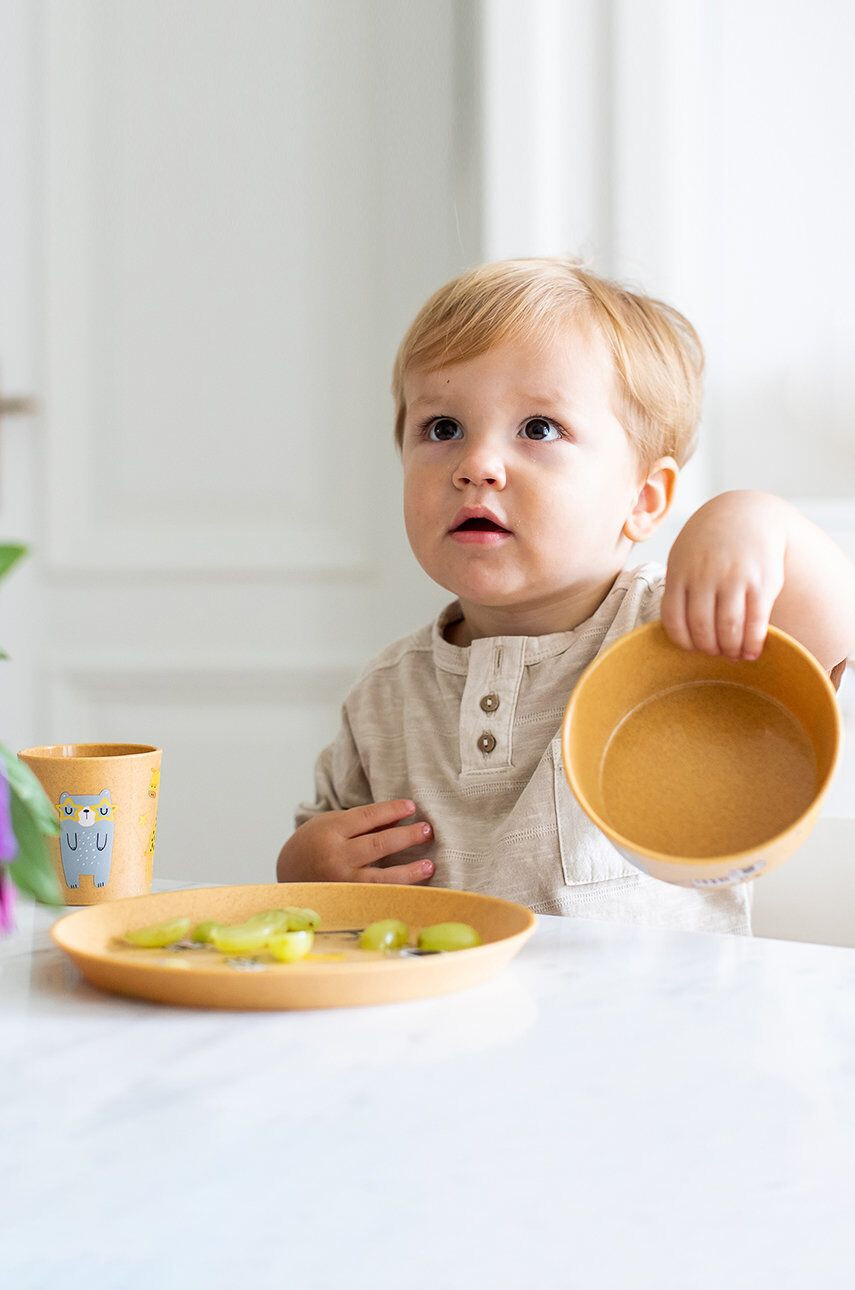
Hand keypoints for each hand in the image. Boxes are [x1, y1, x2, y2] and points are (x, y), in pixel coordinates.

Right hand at [276, 799, 434, 883]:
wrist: (287, 875)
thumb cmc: (314, 844)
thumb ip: (362, 822)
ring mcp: (341, 882)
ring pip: (381, 877)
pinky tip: (414, 888)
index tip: (411, 807)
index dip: (391, 810)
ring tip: (429, 864)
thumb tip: (398, 818)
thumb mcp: (332, 824)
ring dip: (409, 871)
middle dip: (406, 836)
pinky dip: (397, 891)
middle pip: (378, 844)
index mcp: (330, 831)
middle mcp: (335, 857)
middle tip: (428, 830)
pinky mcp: (346, 900)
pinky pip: (377, 895)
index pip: (367, 817)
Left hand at [661, 491, 786, 659]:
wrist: (747, 515)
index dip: (683, 642)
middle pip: (701, 628)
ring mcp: (734, 578)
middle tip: (717, 655)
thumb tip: (681, 631)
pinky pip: (755, 622)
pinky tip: (752, 652)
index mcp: (680, 573)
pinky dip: (752, 643)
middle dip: (709, 649)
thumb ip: (679, 589)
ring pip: (728, 628)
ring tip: (734, 655)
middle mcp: (705, 576)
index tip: (693, 649)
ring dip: (730, 649)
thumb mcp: (684, 557)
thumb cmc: (710, 545)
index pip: (673, 619)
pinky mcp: (761, 582)